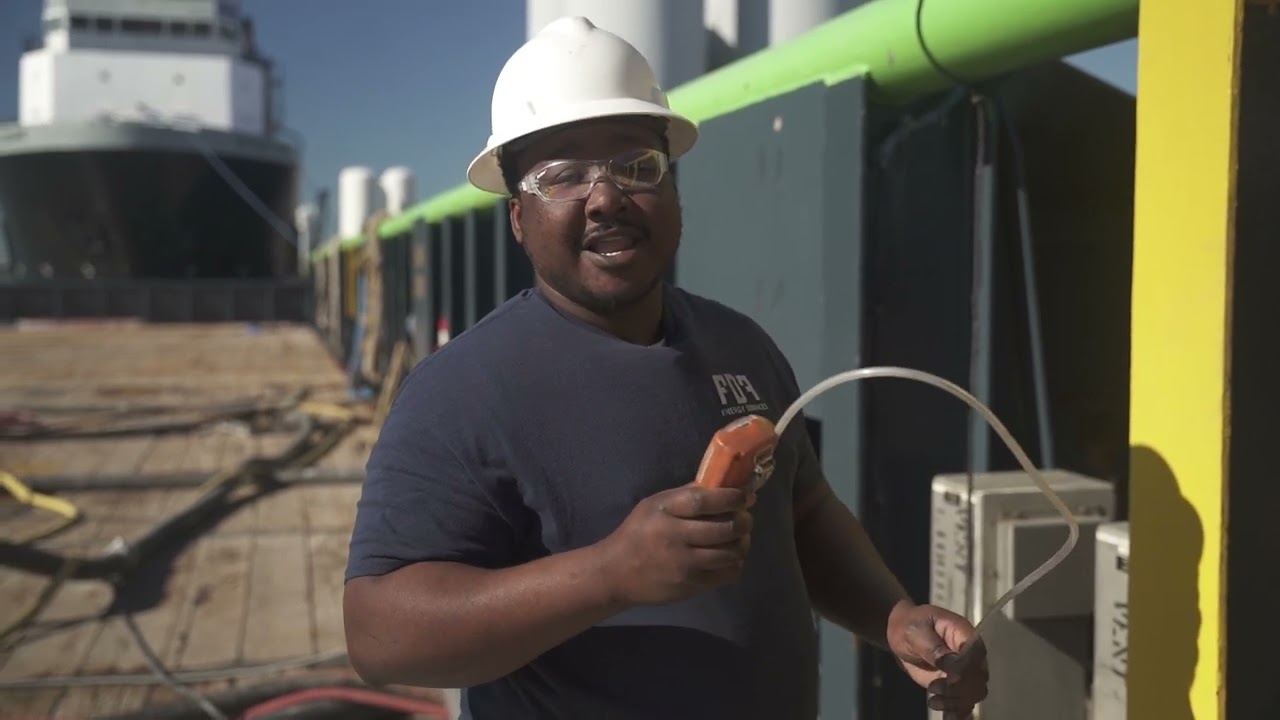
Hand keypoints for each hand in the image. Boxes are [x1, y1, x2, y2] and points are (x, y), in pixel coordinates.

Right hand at [598, 483, 755, 605]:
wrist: (616, 573)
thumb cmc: (638, 533)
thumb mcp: (654, 505)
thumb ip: (686, 495)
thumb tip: (724, 484)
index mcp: (665, 511)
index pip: (703, 501)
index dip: (730, 498)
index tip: (744, 496)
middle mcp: (674, 537)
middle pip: (723, 529)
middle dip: (743, 522)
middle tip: (746, 518)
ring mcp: (683, 565)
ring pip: (730, 554)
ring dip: (742, 544)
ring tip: (740, 539)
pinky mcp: (690, 586)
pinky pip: (726, 575)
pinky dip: (734, 564)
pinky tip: (730, 558)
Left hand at [886, 601, 988, 718]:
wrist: (901, 634)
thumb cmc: (910, 625)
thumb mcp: (917, 632)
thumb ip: (934, 647)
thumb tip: (952, 663)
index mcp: (964, 635)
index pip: (976, 656)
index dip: (966, 670)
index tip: (950, 678)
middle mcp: (970, 655)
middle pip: (978, 679)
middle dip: (959, 689)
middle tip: (934, 688)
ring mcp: (964, 672)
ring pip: (973, 695)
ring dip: (955, 702)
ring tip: (933, 701)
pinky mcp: (955, 686)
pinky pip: (963, 703)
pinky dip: (957, 713)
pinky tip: (948, 718)